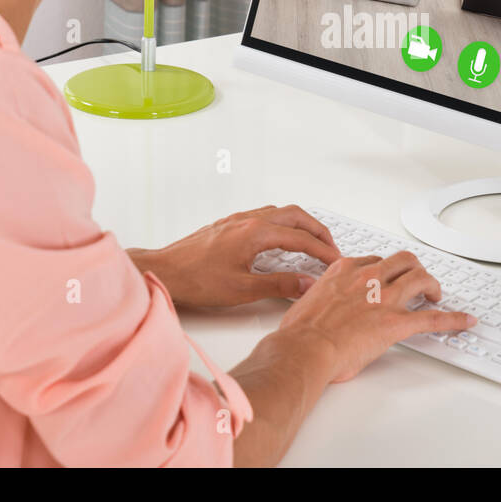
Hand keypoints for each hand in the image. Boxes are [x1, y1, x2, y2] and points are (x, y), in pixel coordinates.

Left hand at [129, 205, 339, 308]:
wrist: (164, 269)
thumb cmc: (197, 280)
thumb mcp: (242, 289)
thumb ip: (279, 285)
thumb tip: (308, 283)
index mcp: (256, 233)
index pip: (301, 239)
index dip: (323, 251)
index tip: (336, 263)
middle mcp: (249, 220)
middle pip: (296, 215)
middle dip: (318, 230)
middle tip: (331, 248)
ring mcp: (238, 219)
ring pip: (281, 212)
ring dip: (301, 224)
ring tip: (312, 242)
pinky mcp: (229, 224)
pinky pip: (266, 215)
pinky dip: (284, 223)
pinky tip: (281, 238)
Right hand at [277, 252, 476, 382]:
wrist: (304, 348)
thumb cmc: (300, 332)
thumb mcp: (308, 301)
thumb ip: (322, 296)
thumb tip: (321, 304)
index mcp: (345, 270)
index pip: (374, 260)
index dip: (385, 269)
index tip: (386, 277)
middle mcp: (369, 278)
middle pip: (403, 261)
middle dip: (413, 268)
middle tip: (418, 280)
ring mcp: (385, 298)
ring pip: (421, 278)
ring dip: (433, 285)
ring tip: (437, 294)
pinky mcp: (397, 322)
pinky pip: (433, 318)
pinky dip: (453, 319)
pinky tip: (464, 321)